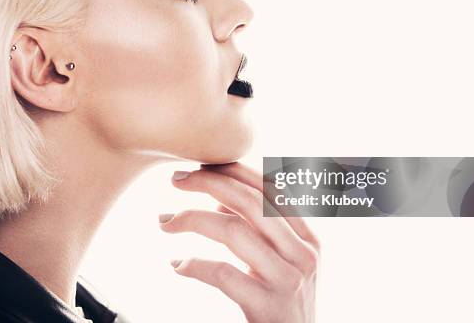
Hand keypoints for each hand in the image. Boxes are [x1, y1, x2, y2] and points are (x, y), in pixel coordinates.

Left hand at [159, 162, 318, 322]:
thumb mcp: (282, 261)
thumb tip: (218, 196)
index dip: (233, 171)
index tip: (199, 166)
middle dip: (209, 184)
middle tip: (176, 180)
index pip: (270, 188)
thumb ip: (257, 228)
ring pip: (234, 231)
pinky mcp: (267, 307)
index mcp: (308, 236)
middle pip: (251, 202)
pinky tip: (178, 265)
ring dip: (192, 218)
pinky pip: (223, 274)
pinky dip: (195, 265)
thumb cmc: (282, 302)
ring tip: (165, 221)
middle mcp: (303, 254)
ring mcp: (288, 280)